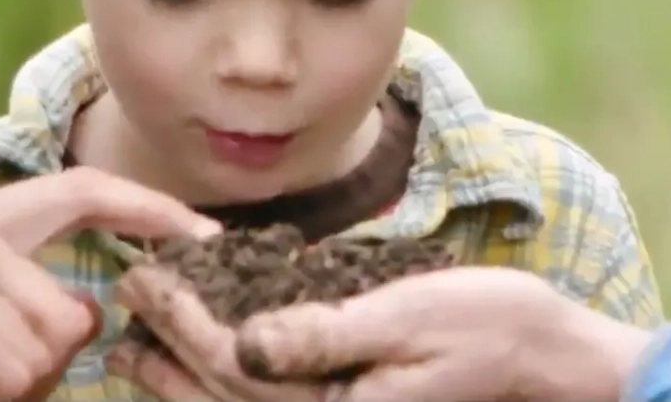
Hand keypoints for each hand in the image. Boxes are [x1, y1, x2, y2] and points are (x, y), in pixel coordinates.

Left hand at [112, 265, 651, 401]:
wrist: (548, 358)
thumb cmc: (489, 327)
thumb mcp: (406, 317)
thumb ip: (324, 334)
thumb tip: (246, 342)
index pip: (235, 368)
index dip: (183, 322)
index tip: (144, 279)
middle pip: (224, 395)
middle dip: (167, 350)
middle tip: (122, 302)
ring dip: (185, 373)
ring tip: (135, 341)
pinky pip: (273, 398)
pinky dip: (231, 376)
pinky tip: (212, 349)